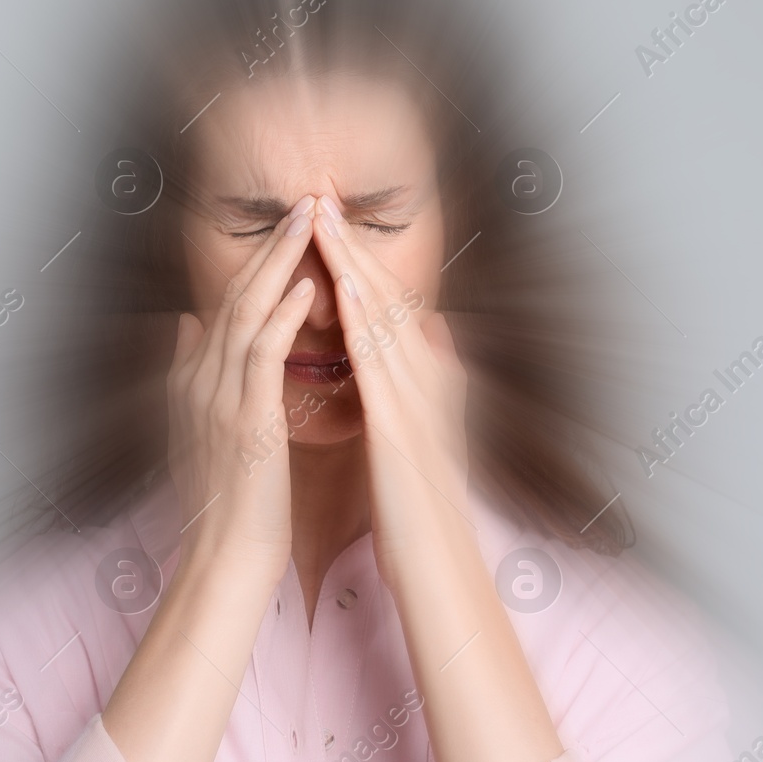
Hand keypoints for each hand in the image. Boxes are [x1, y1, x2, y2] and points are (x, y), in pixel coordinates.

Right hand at [166, 193, 318, 582]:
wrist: (225, 557)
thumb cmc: (228, 503)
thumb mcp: (199, 431)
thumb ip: (191, 374)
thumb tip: (186, 324)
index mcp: (194, 382)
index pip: (226, 307)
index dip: (256, 263)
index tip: (287, 227)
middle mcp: (200, 381)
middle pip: (234, 295)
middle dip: (270, 245)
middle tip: (304, 202)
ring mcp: (219, 397)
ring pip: (246, 311)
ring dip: (279, 261)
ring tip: (309, 221)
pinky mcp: (245, 418)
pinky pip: (263, 352)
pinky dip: (282, 313)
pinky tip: (306, 284)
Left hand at [308, 193, 471, 582]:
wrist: (440, 564)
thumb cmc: (422, 510)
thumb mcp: (421, 435)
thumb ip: (421, 383)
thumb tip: (432, 333)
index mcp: (424, 381)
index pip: (388, 309)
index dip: (358, 262)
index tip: (328, 225)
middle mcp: (428, 379)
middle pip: (387, 298)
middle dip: (353, 246)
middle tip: (322, 198)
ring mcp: (419, 399)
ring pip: (385, 316)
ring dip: (355, 264)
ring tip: (326, 221)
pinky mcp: (404, 425)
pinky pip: (381, 361)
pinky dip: (363, 320)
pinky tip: (344, 288)